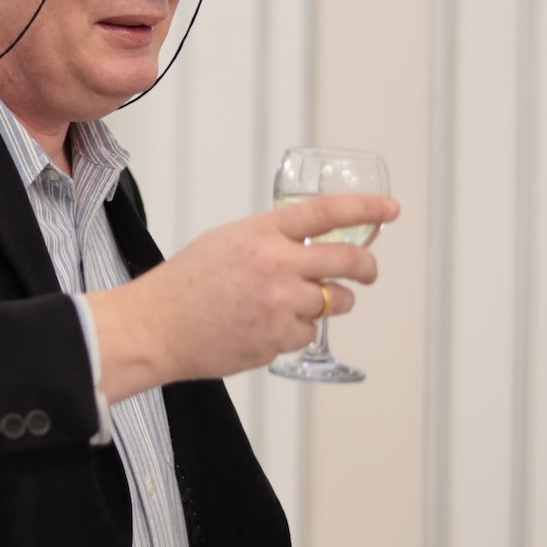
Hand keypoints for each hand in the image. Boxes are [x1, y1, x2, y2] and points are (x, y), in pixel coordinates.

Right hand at [86, 192, 399, 400]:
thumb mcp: (227, 240)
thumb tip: (304, 244)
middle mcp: (278, 265)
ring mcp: (281, 304)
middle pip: (348, 262)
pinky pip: (308, 333)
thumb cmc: (185, 284)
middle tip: (367, 271)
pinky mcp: (279, 338)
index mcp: (263, 233)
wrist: (158, 326)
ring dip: (328, 303)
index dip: (365, 208)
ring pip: (334, 302)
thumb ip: (268, 239)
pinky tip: (264, 326)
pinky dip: (295, 331)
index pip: (326, 212)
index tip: (389, 209)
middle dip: (366, 268)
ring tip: (293, 304)